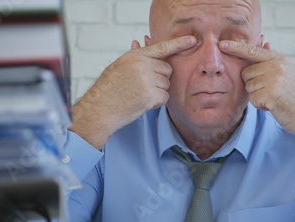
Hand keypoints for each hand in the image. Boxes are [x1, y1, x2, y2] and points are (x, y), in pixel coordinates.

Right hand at [71, 36, 196, 149]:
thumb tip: (140, 41)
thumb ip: (135, 56)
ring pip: (166, 84)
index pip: (162, 47)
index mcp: (136, 56)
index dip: (179, 43)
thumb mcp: (120, 65)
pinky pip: (165, 97)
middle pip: (167, 69)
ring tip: (139, 94)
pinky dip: (157, 102)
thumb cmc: (109, 87)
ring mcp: (148, 80)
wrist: (101, 108)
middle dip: (161, 78)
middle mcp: (143, 65)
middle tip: (144, 85)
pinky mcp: (151, 96)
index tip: (193, 40)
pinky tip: (142, 102)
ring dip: (158, 91)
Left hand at [219, 41, 294, 153]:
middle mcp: (276, 66)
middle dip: (254, 85)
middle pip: (246, 73)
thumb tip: (265, 44)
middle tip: (271, 91)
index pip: (253, 50)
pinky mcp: (271, 94)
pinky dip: (260, 106)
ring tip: (274, 99)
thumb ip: (273, 61)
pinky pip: (253, 100)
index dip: (236, 47)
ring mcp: (274, 79)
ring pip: (249, 87)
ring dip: (258, 97)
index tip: (222, 44)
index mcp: (279, 59)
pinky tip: (274, 106)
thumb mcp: (289, 72)